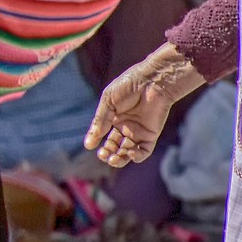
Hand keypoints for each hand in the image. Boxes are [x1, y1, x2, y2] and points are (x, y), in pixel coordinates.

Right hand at [85, 45, 205, 166]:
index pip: (103, 134)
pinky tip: (130, 154)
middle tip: (103, 155)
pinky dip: (137, 156)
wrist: (153, 81)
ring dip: (120, 159)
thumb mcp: (108, 101)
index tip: (90, 145)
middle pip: (115, 146)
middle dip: (108, 153)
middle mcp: (126, 127)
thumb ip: (100, 121)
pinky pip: (144, 151)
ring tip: (113, 160)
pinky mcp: (151, 135)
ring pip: (127, 151)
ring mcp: (138, 132)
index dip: (96, 140)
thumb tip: (89, 143)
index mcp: (114, 118)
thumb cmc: (129, 86)